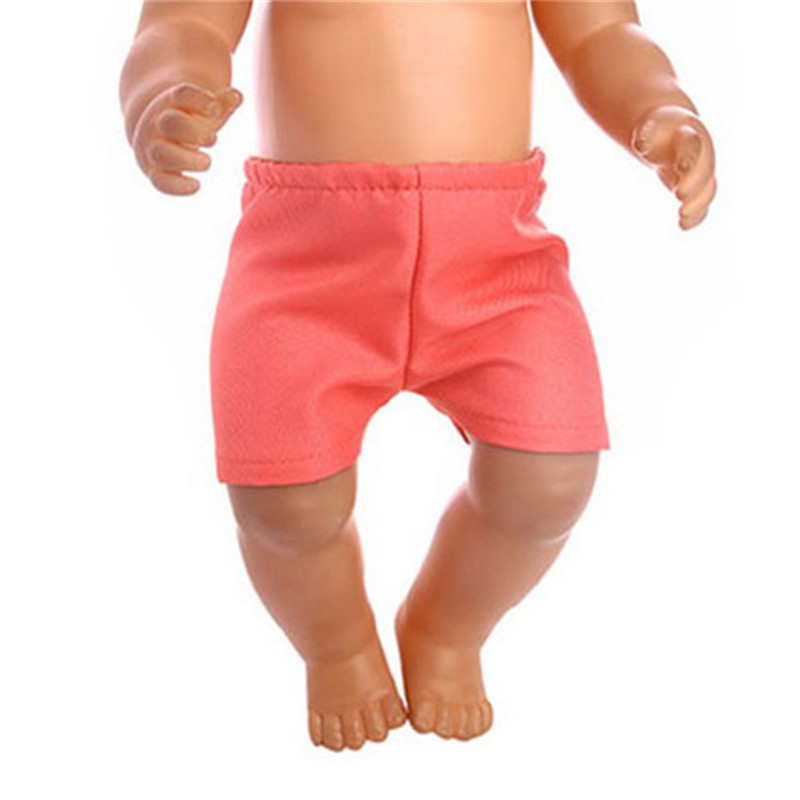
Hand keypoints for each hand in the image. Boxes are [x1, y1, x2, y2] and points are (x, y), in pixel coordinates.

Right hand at [131, 82, 242, 195]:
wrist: (153, 132)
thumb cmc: (187, 120)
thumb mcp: (201, 109)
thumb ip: (219, 103)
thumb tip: (237, 96)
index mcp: (169, 103)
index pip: (182, 95)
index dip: (201, 99)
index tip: (216, 108)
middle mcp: (156, 123)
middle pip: (169, 122)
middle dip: (194, 131)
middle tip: (212, 139)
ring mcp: (152, 148)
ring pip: (161, 153)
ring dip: (188, 159)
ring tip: (205, 161)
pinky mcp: (154, 171)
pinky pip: (160, 181)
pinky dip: (179, 186)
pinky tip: (197, 185)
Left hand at [631, 104, 716, 229]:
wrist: (671, 132)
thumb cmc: (658, 130)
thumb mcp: (649, 127)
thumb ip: (646, 135)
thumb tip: (640, 146)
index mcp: (690, 135)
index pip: (693, 145)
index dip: (690, 156)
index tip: (682, 167)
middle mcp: (702, 154)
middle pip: (704, 170)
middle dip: (694, 183)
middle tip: (679, 195)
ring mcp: (702, 172)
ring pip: (707, 189)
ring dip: (697, 204)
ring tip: (682, 217)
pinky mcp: (698, 187)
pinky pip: (702, 203)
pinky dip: (695, 216)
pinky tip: (683, 225)